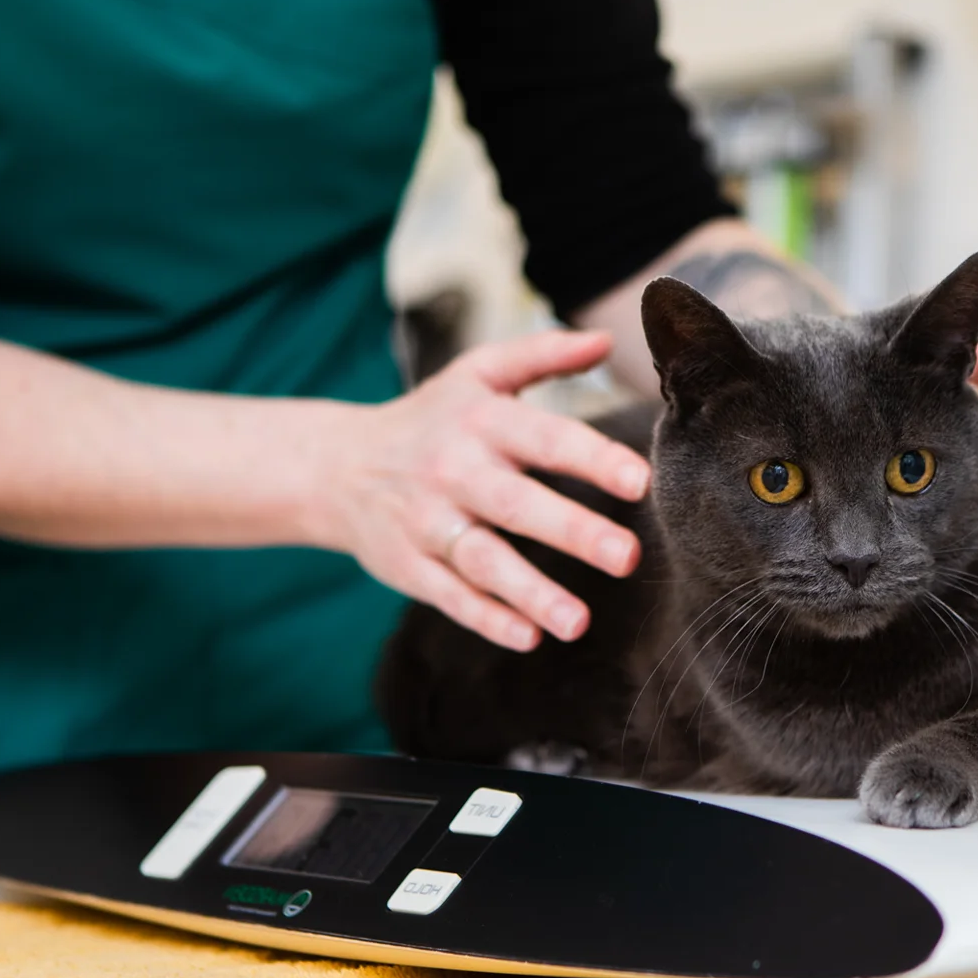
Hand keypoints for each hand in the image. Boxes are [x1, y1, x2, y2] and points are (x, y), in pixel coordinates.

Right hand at [313, 331, 651, 651]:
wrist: (338, 466)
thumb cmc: (432, 419)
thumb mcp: (478, 374)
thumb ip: (543, 355)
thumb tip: (605, 340)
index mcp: (481, 421)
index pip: (544, 438)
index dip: (591, 458)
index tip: (639, 481)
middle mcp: (454, 470)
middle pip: (517, 504)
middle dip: (573, 531)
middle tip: (627, 557)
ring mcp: (428, 522)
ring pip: (483, 560)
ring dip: (531, 592)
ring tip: (578, 622)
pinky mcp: (408, 566)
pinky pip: (450, 596)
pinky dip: (486, 618)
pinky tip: (528, 637)